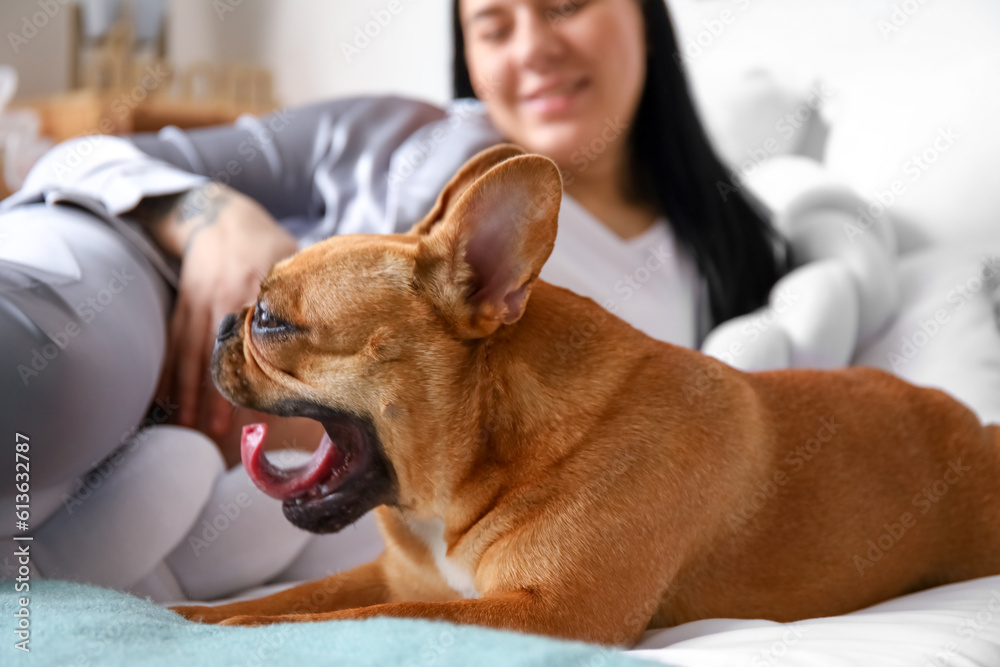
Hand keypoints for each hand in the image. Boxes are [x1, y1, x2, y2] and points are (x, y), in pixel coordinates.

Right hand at [150, 184, 297, 437]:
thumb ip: (305, 292)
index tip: (261, 409)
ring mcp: (200, 300)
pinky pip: (173, 342)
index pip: (255, 340)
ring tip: (188, 425)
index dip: (256, 375)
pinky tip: (163, 399)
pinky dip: (167, 371)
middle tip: (220, 433)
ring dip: (188, 391)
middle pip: (217, 352)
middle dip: (216, 394)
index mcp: (255, 287)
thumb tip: (337, 329)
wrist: (218, 213)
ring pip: (191, 352)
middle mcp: (224, 295)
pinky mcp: (183, 302)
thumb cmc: (265, 242)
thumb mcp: (290, 256)